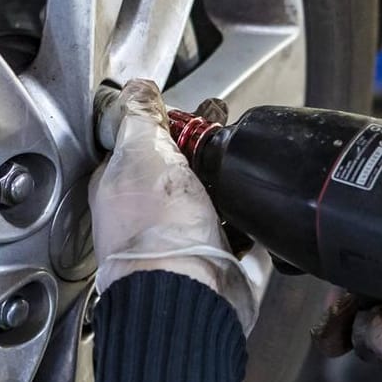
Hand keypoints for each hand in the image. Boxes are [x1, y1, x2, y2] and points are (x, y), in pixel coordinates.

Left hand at [90, 79, 259, 331]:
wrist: (190, 293)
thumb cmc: (155, 233)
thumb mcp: (141, 154)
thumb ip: (140, 118)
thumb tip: (137, 88)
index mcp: (120, 188)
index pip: (142, 144)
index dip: (169, 123)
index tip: (194, 109)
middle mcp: (149, 216)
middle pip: (180, 170)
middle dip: (206, 148)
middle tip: (227, 127)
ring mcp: (184, 240)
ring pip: (212, 199)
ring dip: (232, 181)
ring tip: (250, 162)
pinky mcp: (220, 260)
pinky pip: (241, 233)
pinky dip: (253, 220)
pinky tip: (261, 205)